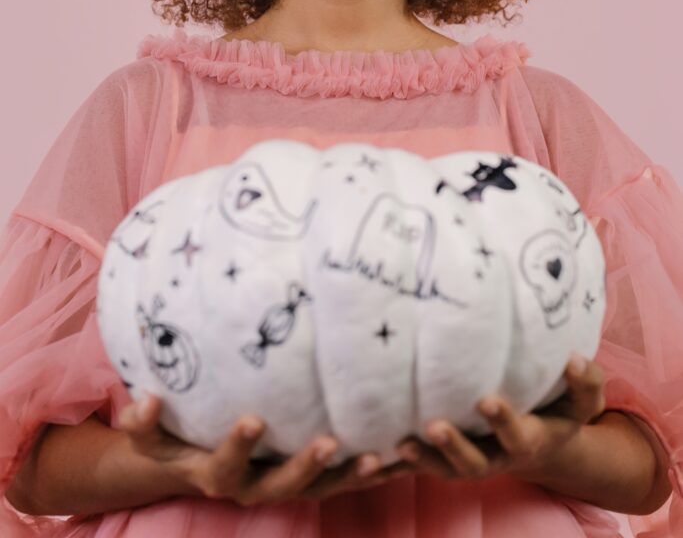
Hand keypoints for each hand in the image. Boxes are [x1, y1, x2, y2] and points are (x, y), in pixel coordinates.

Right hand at [119, 393, 412, 505]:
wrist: (193, 464)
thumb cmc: (172, 437)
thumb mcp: (150, 435)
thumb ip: (142, 420)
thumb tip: (144, 398)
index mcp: (216, 473)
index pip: (227, 464)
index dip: (239, 446)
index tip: (253, 418)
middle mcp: (252, 487)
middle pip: (282, 487)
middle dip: (306, 467)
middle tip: (329, 442)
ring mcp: (282, 485)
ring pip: (320, 491)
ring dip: (348, 477)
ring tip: (378, 457)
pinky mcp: (308, 480)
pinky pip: (340, 482)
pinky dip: (366, 473)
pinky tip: (397, 454)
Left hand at [394, 353, 605, 481]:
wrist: (544, 440)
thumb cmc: (560, 410)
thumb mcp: (582, 400)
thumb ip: (584, 381)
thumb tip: (573, 358)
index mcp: (529, 440)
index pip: (517, 436)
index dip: (503, 422)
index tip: (487, 400)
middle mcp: (497, 456)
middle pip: (474, 463)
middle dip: (455, 447)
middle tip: (435, 425)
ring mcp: (469, 460)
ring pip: (444, 470)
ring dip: (422, 459)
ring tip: (401, 443)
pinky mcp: (446, 458)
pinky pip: (421, 469)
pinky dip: (397, 467)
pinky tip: (373, 453)